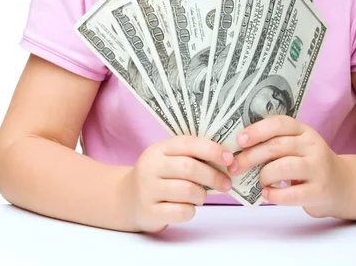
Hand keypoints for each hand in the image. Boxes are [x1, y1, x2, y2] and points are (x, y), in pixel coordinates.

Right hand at [120, 135, 234, 232]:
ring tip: (201, 196)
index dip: (212, 149)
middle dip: (213, 176)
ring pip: (187, 190)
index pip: (189, 143)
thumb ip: (191, 155)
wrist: (126, 198)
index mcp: (159, 149)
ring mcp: (147, 189)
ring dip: (202, 195)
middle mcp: (151, 166)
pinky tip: (187, 207)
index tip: (229, 158)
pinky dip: (191, 210)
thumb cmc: (158, 176)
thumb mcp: (168, 159)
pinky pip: (181, 211)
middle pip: (189, 168)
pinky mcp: (148, 211)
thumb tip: (226, 159)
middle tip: (225, 183)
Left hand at [228, 115, 349, 217]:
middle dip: (251, 156)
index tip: (239, 140)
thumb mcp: (297, 146)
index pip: (279, 123)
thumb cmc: (309, 164)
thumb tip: (239, 149)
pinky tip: (267, 194)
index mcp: (303, 131)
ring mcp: (318, 168)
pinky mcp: (319, 191)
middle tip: (235, 166)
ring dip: (264, 174)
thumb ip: (275, 143)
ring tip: (259, 181)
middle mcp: (312, 146)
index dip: (257, 130)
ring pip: (284, 167)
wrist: (343, 185)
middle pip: (276, 146)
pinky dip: (274, 195)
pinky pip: (291, 194)